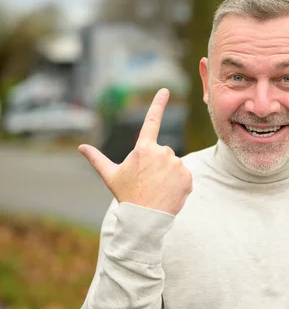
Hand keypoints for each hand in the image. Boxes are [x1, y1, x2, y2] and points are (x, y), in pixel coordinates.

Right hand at [79, 88, 192, 215]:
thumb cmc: (127, 196)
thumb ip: (97, 159)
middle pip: (163, 152)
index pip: (152, 121)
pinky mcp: (188, 176)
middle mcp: (162, 152)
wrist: (145, 219)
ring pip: (174, 164)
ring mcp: (177, 164)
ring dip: (168, 174)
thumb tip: (81, 147)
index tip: (165, 89)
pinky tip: (169, 193)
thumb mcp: (111, 176)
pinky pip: (185, 176)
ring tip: (159, 189)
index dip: (158, 103)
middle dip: (157, 164)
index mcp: (143, 149)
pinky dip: (179, 184)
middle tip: (148, 181)